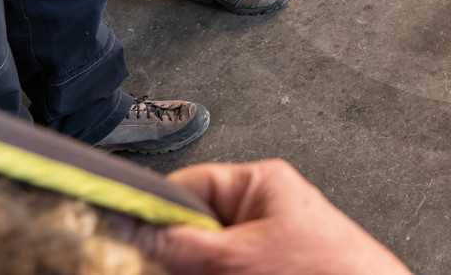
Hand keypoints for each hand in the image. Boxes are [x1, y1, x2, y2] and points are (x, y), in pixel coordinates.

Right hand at [129, 160, 412, 274]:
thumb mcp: (241, 257)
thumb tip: (136, 230)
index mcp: (257, 184)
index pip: (186, 186)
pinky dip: (210, 273)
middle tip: (159, 266)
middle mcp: (259, 209)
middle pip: (190, 228)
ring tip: (178, 268)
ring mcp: (262, 245)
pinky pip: (222, 267)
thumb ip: (184, 246)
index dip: (151, 212)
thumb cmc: (330, 270)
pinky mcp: (266, 268)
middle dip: (172, 254)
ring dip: (190, 268)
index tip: (120, 232)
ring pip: (203, 257)